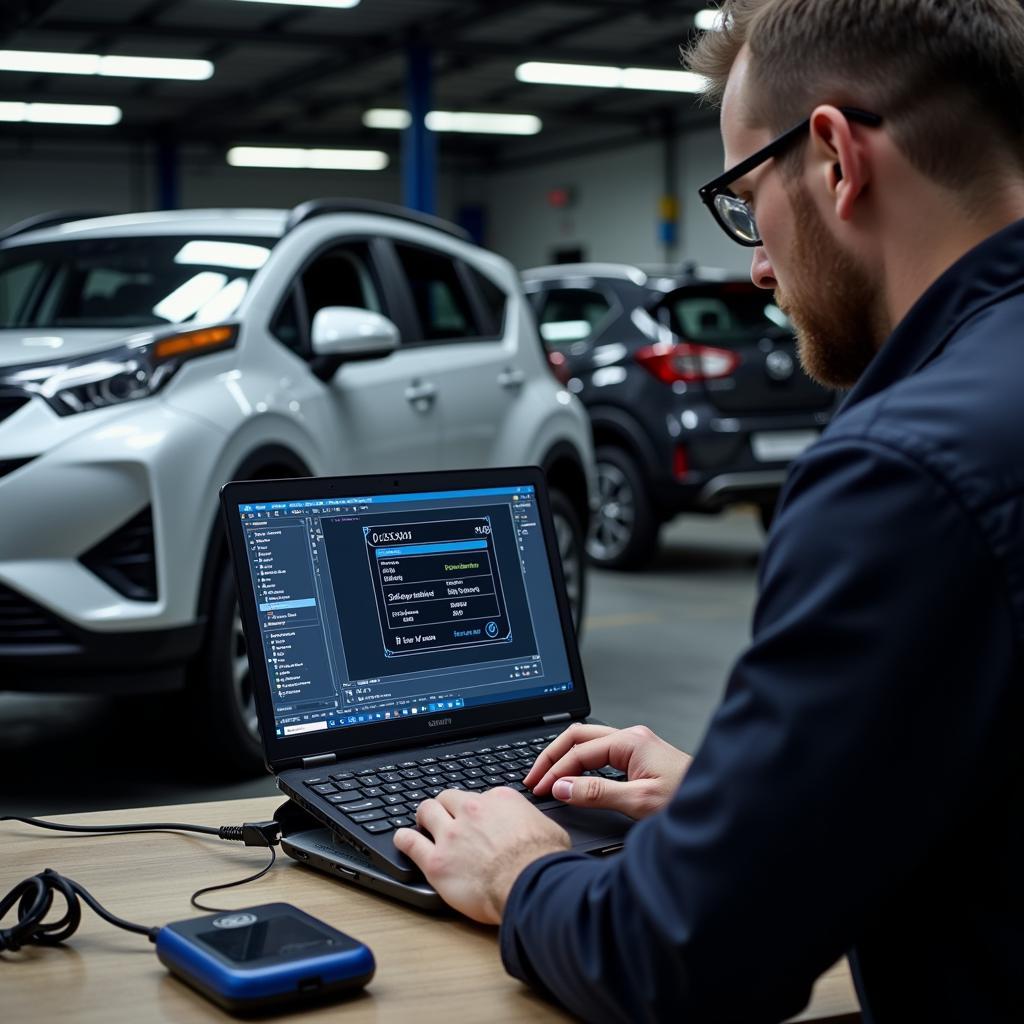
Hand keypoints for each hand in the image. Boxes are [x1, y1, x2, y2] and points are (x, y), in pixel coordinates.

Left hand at [393, 787, 569, 923]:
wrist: (531, 884)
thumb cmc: (543, 862)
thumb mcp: (549, 829)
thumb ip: (532, 823)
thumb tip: (535, 828)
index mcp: (499, 801)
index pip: (478, 797)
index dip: (476, 809)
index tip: (476, 818)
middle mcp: (472, 811)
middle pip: (447, 798)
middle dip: (445, 806)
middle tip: (444, 816)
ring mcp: (451, 835)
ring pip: (426, 812)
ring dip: (423, 817)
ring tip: (421, 823)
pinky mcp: (437, 861)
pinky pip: (410, 842)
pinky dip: (404, 839)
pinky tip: (403, 840)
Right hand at [524, 723, 692, 819]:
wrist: (723, 803)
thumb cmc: (689, 802)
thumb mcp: (638, 801)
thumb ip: (596, 793)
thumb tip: (562, 788)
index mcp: (630, 741)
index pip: (578, 750)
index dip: (554, 770)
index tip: (539, 788)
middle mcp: (632, 738)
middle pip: (578, 737)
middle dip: (552, 757)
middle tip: (533, 778)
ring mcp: (637, 746)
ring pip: (589, 744)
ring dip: (566, 760)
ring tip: (547, 777)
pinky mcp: (641, 759)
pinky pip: (601, 755)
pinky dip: (581, 765)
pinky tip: (574, 779)